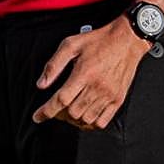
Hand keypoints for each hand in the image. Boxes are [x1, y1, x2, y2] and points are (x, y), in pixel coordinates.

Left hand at [32, 18, 149, 130]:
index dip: (46, 111)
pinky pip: (102, 121)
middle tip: (56, 108)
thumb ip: (54, 65)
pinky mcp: (118, 100)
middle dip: (59, 113)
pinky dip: (90, 123)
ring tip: (69, 110)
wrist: (126, 40)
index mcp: (84, 73)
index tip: (38, 117)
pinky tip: (84, 115)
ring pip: (86, 119)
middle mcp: (97, 87)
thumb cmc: (99, 41)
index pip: (61, 100)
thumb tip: (41, 84)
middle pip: (73, 112)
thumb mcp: (70, 45)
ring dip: (74, 119)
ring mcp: (109, 95)